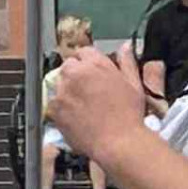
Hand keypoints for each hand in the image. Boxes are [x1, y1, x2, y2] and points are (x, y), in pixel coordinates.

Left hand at [44, 45, 147, 165]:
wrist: (118, 142)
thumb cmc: (129, 115)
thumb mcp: (134, 84)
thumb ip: (127, 63)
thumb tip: (125, 47)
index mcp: (96, 64)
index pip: (84, 52)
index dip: (88, 63)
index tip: (92, 74)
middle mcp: (75, 74)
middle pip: (69, 67)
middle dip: (76, 75)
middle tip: (88, 92)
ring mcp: (62, 92)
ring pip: (60, 85)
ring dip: (68, 92)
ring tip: (84, 108)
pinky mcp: (54, 109)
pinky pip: (53, 104)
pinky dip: (61, 109)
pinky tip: (76, 118)